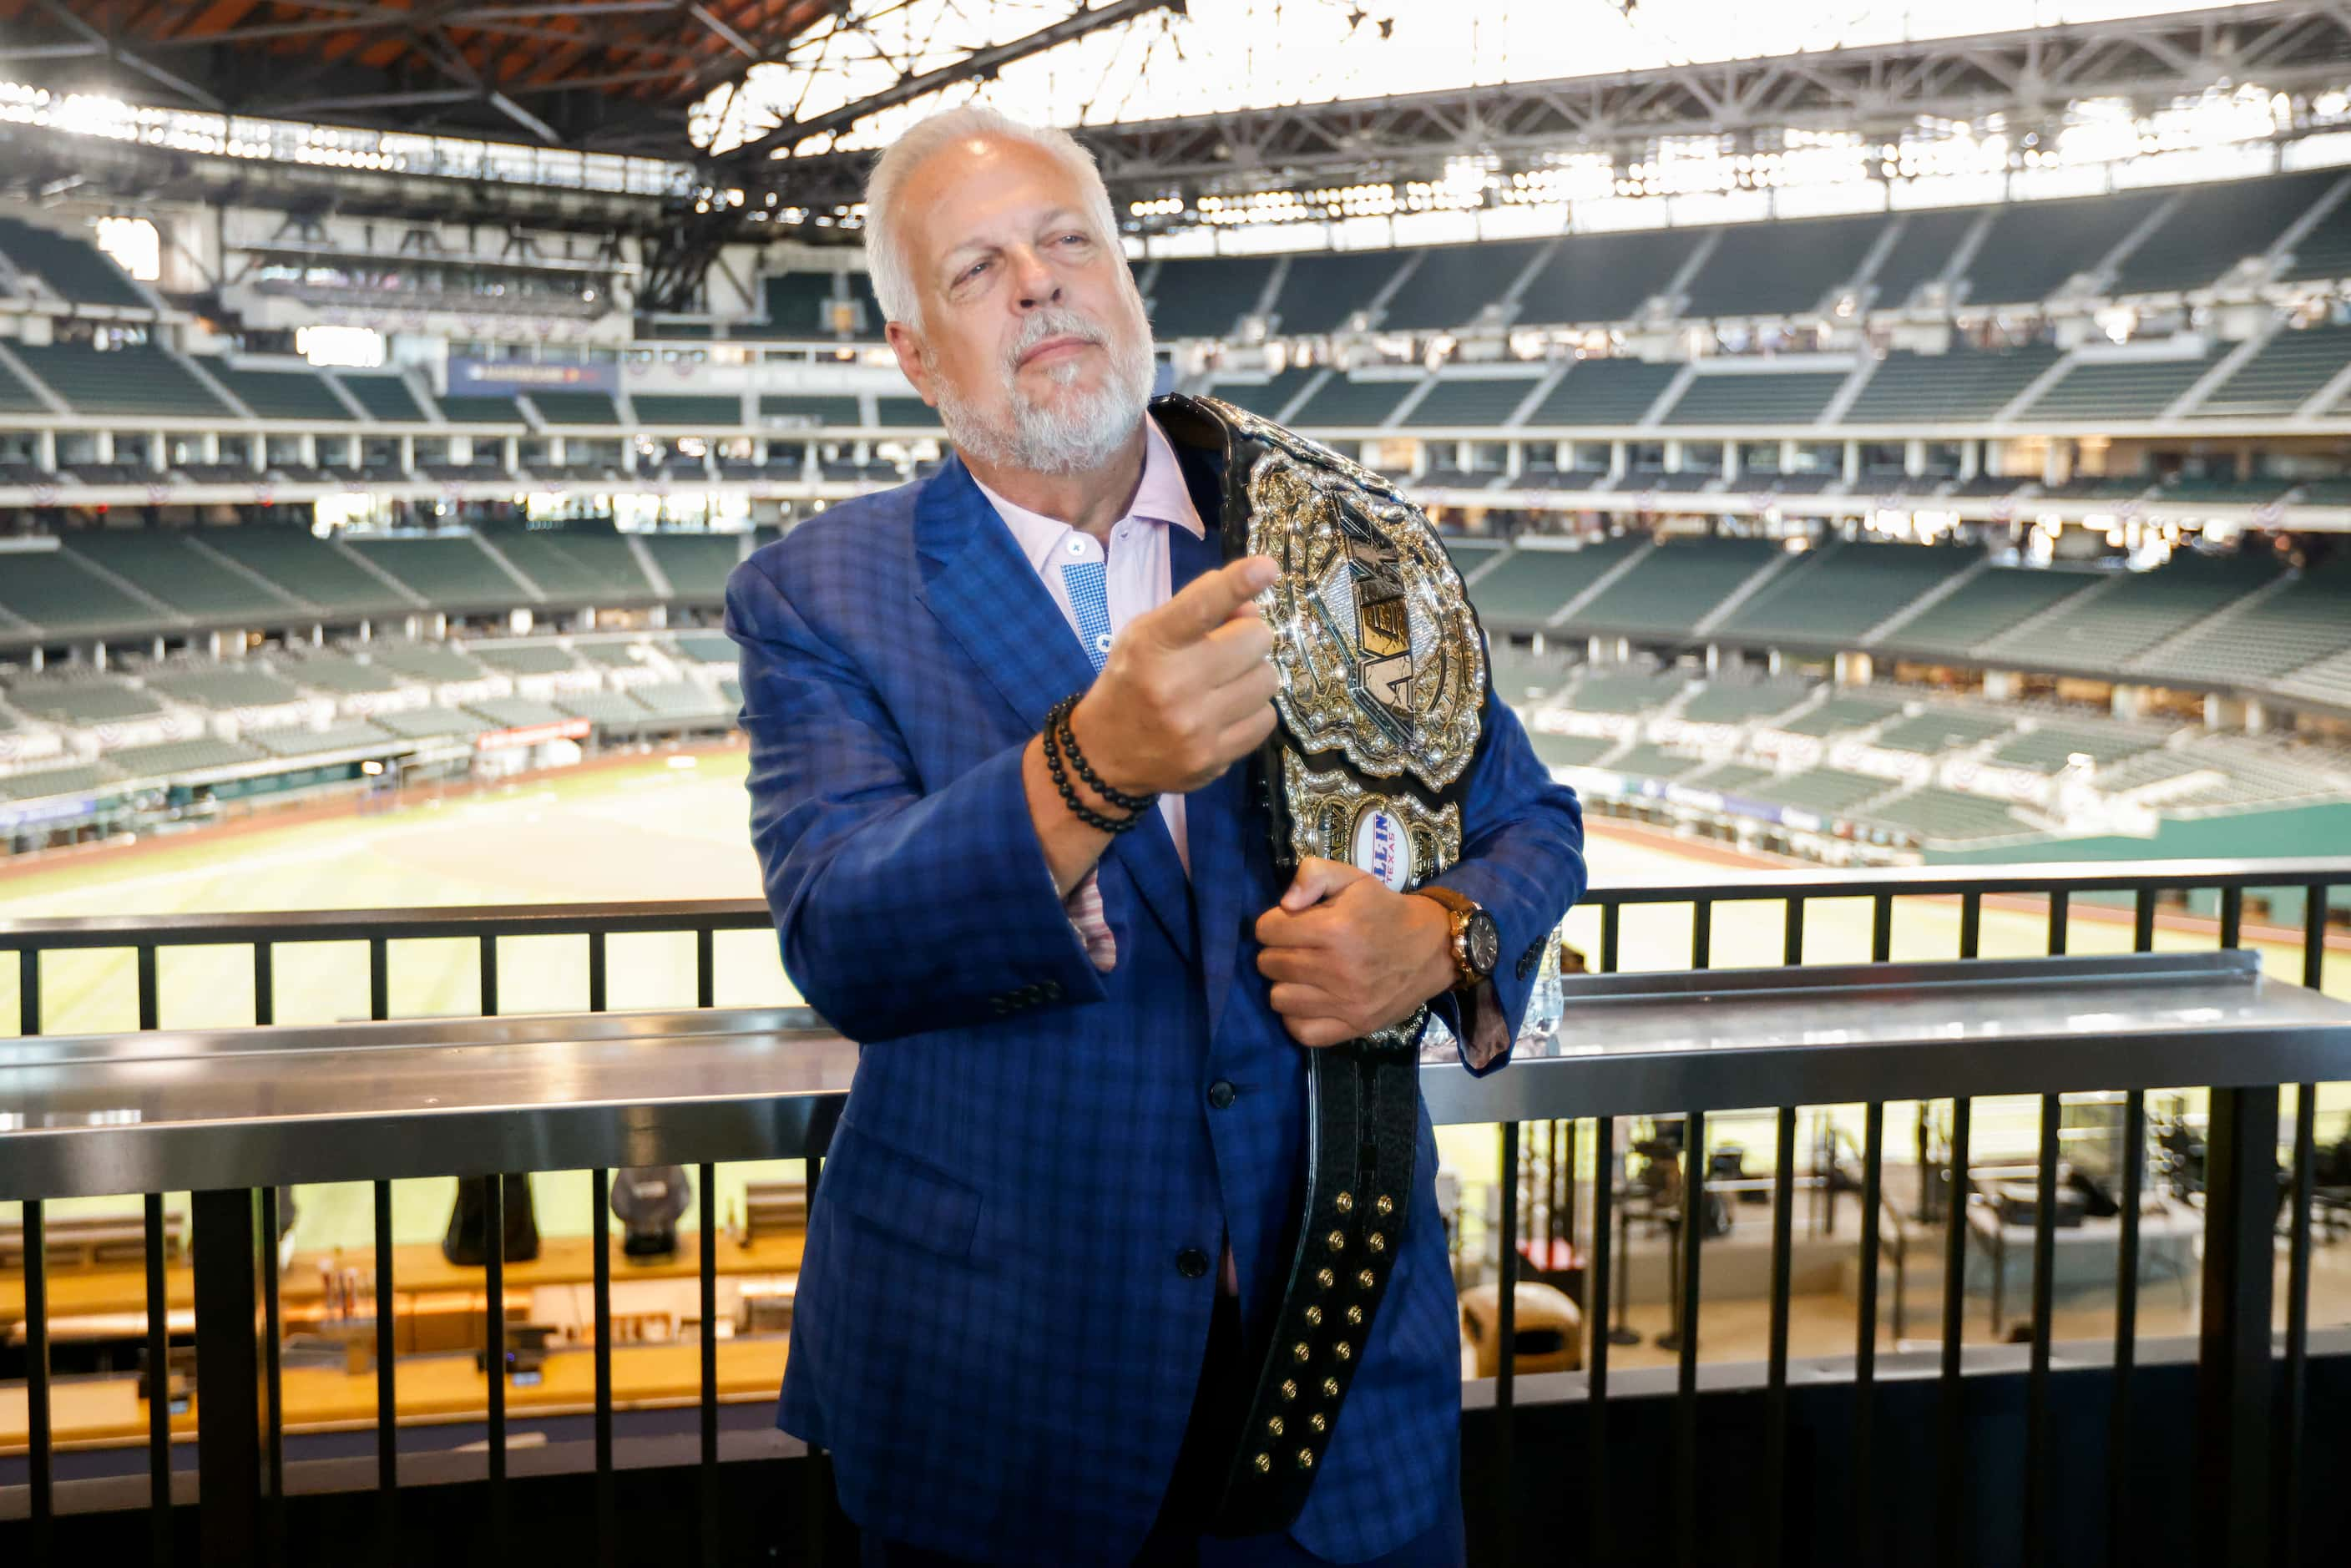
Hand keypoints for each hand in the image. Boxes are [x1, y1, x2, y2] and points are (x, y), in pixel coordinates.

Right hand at [1065, 556, 1280, 797]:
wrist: (1104, 756)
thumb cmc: (1131, 681)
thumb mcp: (1146, 635)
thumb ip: (1196, 610)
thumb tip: (1252, 606)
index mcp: (1151, 645)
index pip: (1200, 607)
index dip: (1237, 583)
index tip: (1267, 568)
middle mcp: (1173, 685)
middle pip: (1255, 640)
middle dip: (1248, 638)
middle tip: (1228, 649)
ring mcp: (1196, 726)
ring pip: (1267, 680)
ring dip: (1253, 675)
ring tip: (1226, 684)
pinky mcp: (1214, 758)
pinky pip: (1266, 719)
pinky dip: (1253, 711)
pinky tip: (1228, 712)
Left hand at [1253, 858, 1459, 1047]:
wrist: (1433, 948)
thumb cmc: (1385, 910)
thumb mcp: (1353, 878)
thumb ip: (1313, 874)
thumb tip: (1285, 904)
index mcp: (1335, 929)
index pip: (1266, 930)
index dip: (1273, 923)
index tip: (1290, 924)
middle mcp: (1338, 969)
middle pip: (1269, 964)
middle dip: (1276, 951)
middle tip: (1297, 948)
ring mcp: (1347, 1004)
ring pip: (1278, 999)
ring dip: (1285, 984)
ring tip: (1303, 974)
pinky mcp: (1354, 1027)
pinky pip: (1301, 1031)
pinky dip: (1298, 1017)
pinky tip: (1310, 1000)